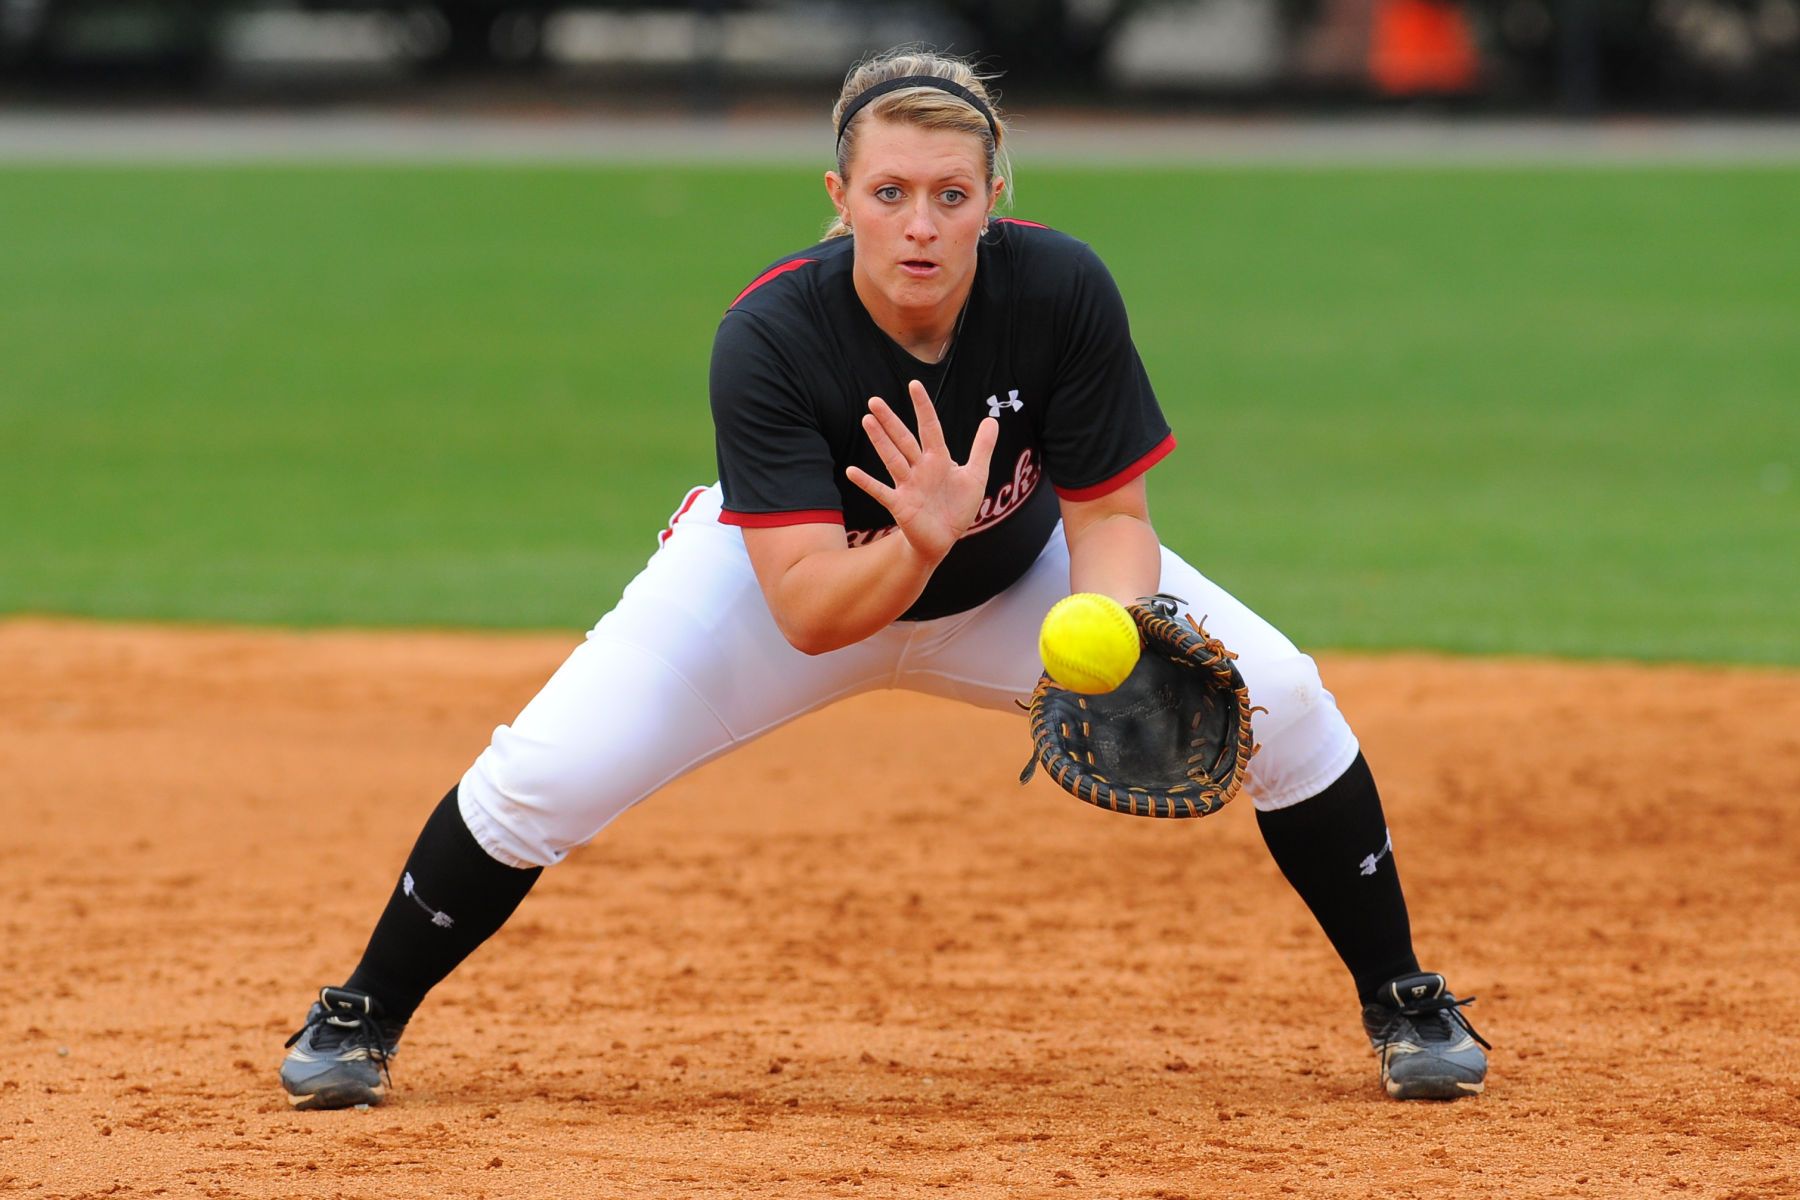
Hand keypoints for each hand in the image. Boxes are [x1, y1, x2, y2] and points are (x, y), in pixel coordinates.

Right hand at [846, 379, 999, 563]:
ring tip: (867, 420)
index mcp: (938, 459)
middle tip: (874, 400)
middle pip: (903, 440)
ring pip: (892, 459)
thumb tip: (992, 420)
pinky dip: (867, 482)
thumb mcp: (975, 475)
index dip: (923, 407)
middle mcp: (920, 468)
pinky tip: (851, 471)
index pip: (930, 427)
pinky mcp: (900, 505)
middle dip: (890, 420)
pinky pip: (881, 491)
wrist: (944, 538)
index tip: (914, 385)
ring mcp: (908, 485)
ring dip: (880, 441)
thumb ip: (982, 448)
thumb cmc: (957, 506)